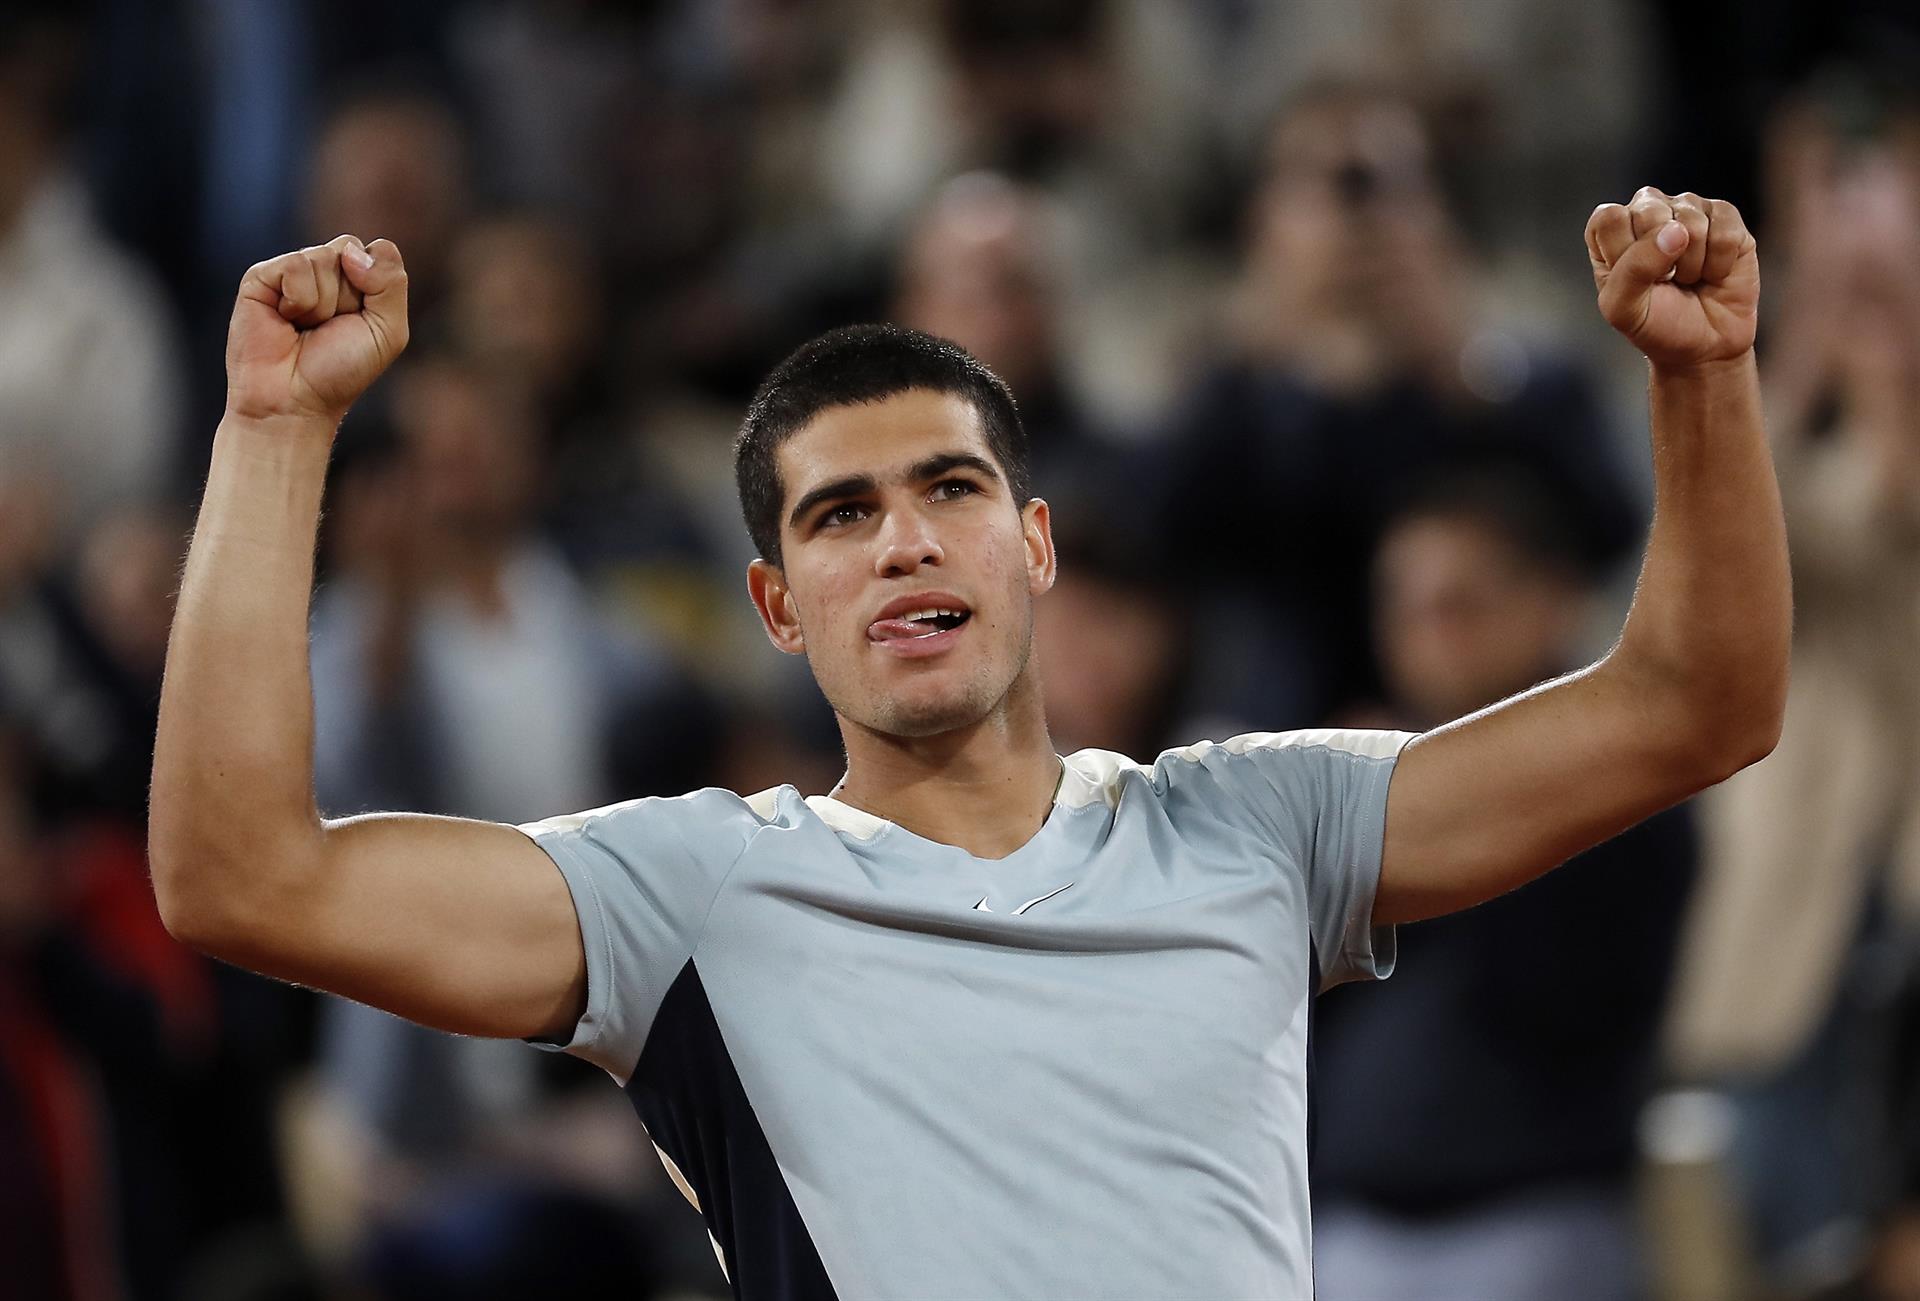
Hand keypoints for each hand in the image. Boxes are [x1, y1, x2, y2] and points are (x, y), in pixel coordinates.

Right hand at [225, 235, 409, 424]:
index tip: (362, 322)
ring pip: (322, 257)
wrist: (295, 400)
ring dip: (323, 304)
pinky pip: (295, 266)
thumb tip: (351, 251)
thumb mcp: (388, 331)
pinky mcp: (261, 276)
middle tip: (331, 328)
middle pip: (350, 249)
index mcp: (357, 278)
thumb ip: (390, 283)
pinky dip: (299, 300)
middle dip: (350, 296)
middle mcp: (324, 269)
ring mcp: (291, 271)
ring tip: (306, 327)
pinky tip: (286, 320)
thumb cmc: (341, 369)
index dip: (377, 286)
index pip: (379, 251)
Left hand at [1587, 188, 1757, 367]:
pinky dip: (1719, 263)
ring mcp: (1688, 210)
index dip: (1623, 251)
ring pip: (1691, 221)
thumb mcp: (1624, 310)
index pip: (1609, 217)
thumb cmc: (1656, 325)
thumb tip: (1675, 231)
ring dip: (1691, 265)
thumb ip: (1633, 269)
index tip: (1633, 280)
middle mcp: (1648, 211)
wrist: (1704, 346)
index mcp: (1611, 231)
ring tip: (1688, 279)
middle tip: (1665, 281)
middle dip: (1660, 260)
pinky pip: (1725, 230)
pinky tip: (1713, 273)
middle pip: (1649, 210)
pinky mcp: (1725, 217)